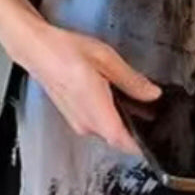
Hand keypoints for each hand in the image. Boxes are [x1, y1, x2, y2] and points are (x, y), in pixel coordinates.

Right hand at [19, 21, 161, 157]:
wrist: (37, 50)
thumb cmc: (65, 51)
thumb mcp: (106, 59)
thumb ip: (132, 80)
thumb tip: (152, 94)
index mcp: (94, 108)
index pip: (122, 140)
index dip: (141, 144)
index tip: (157, 137)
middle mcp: (85, 121)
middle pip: (118, 139)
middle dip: (136, 131)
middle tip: (152, 115)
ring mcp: (79, 123)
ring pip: (108, 134)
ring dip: (123, 125)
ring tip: (136, 105)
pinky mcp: (75, 119)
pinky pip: (99, 127)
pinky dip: (110, 119)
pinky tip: (115, 101)